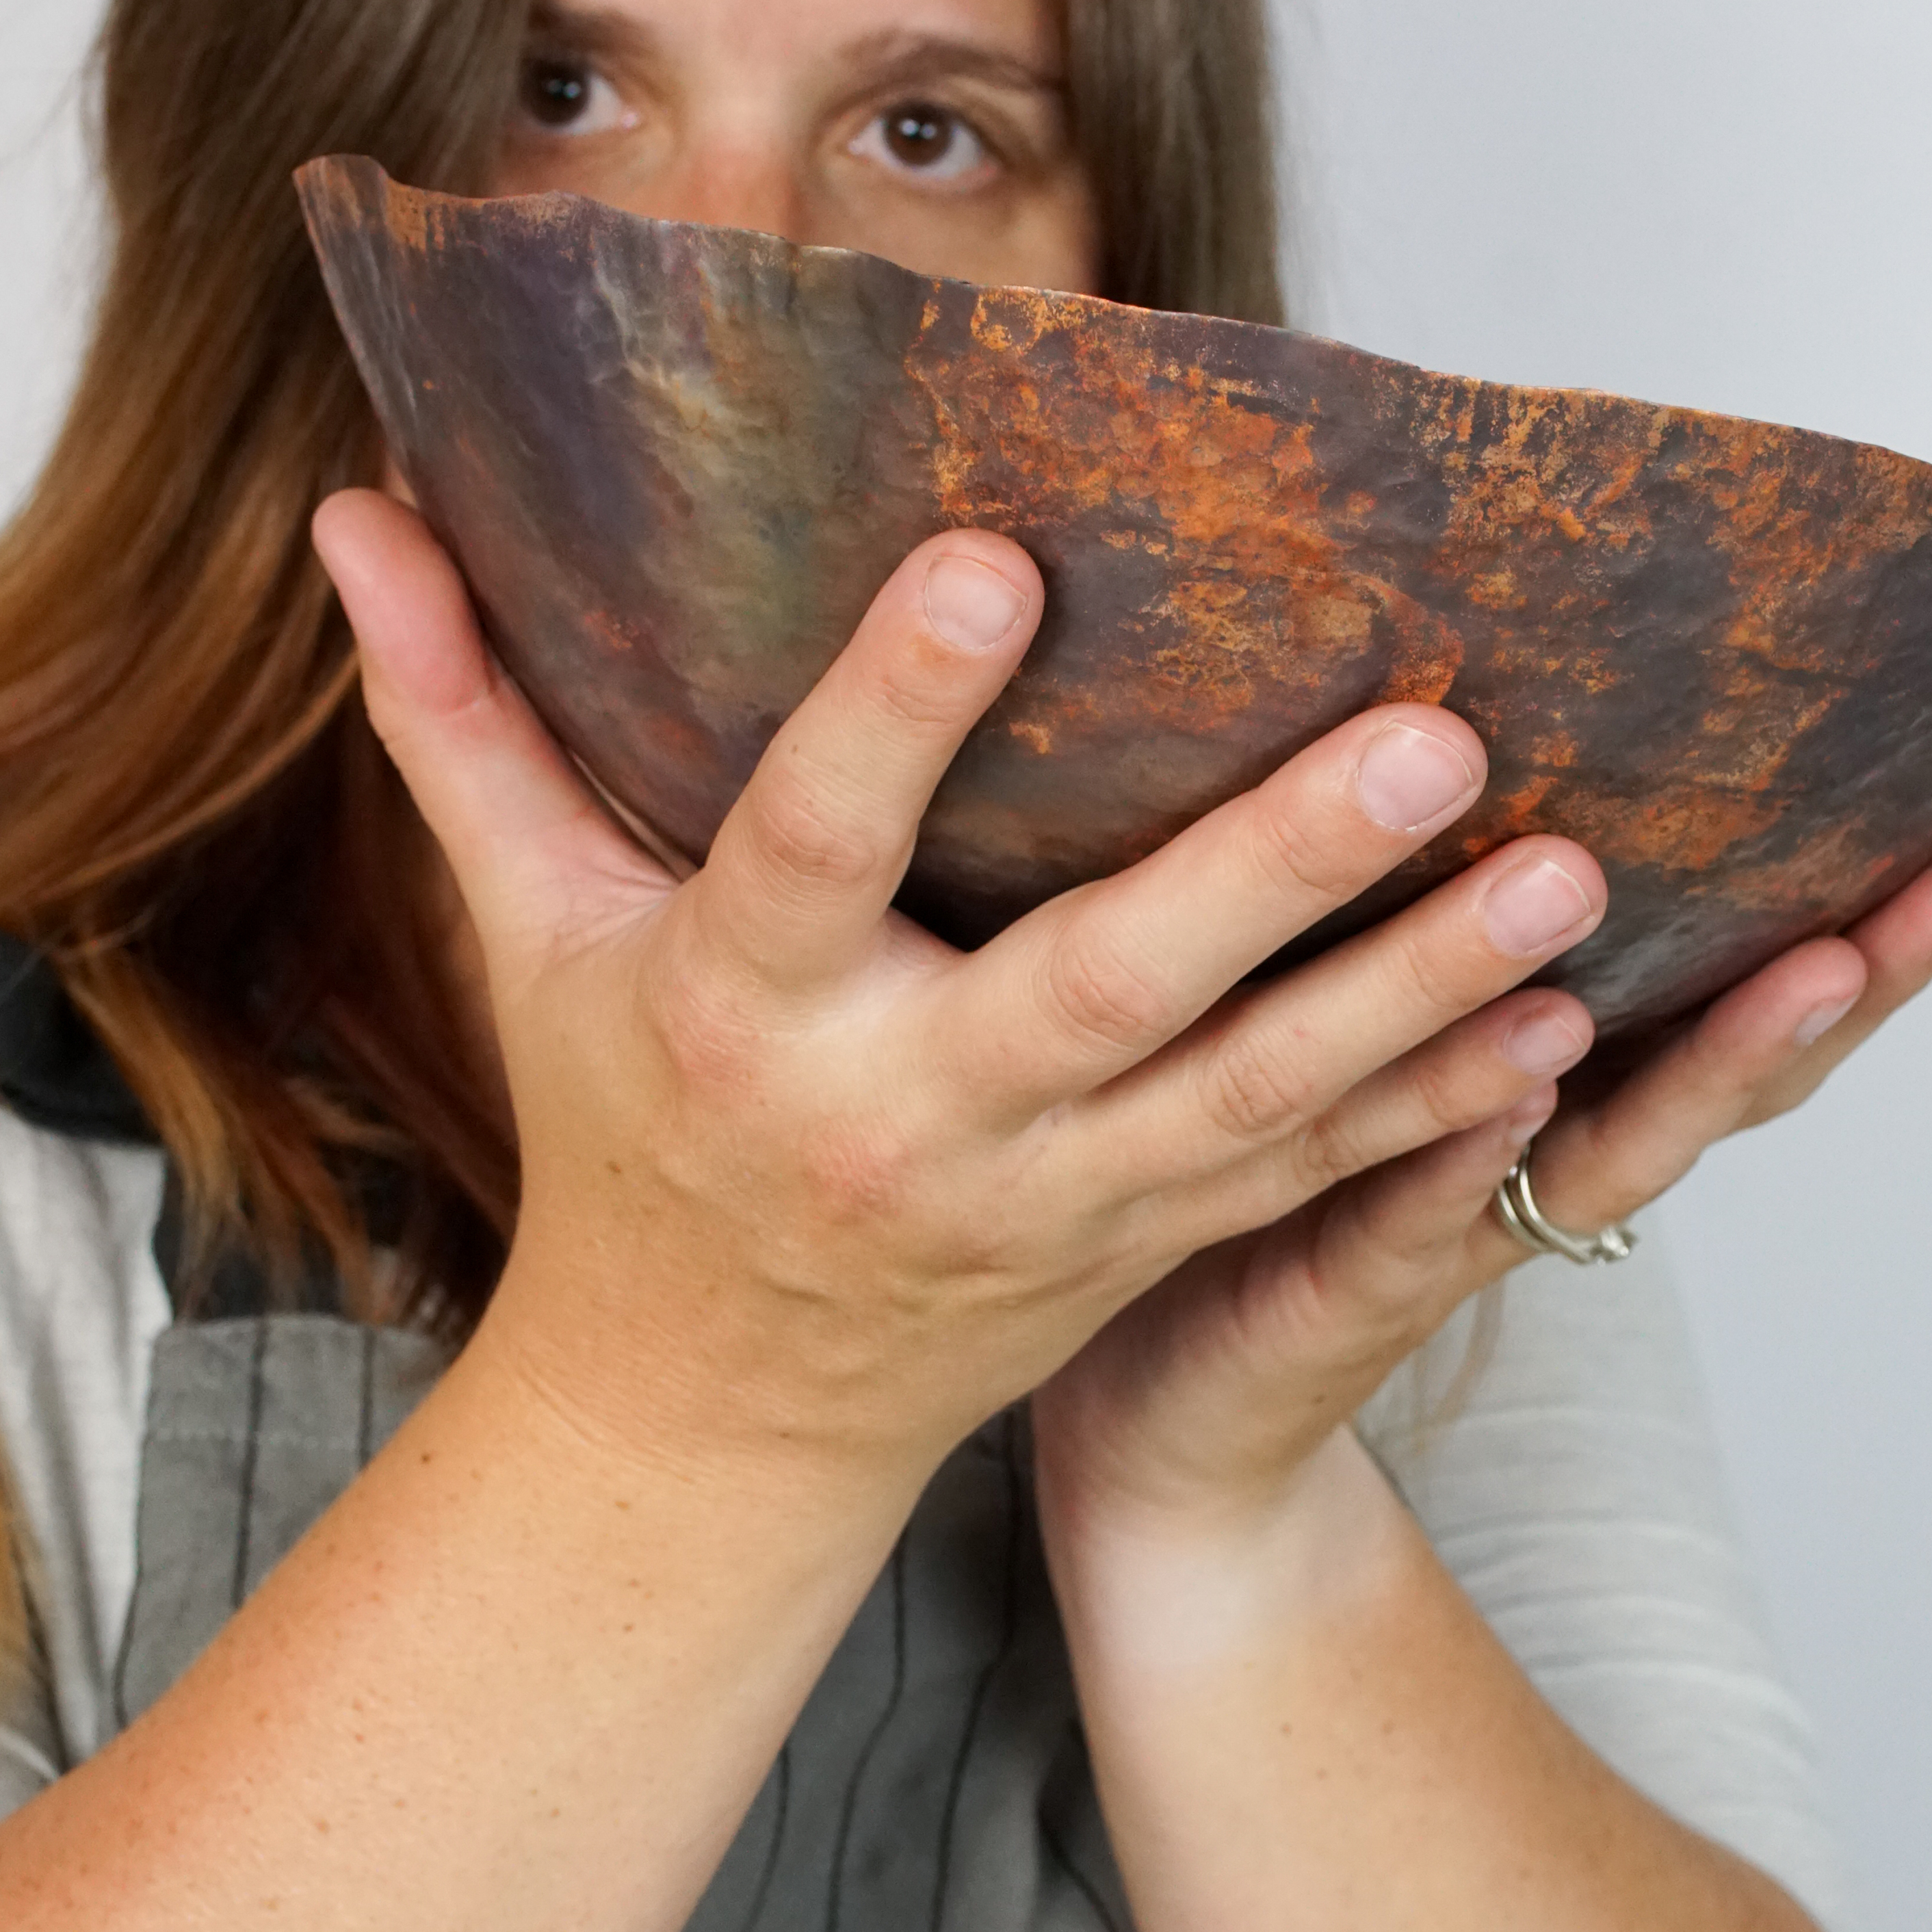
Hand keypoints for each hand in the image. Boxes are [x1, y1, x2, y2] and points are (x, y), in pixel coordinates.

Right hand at [310, 494, 1609, 1493]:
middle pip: (1096, 993)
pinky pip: (1296, 1193)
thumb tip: (359, 513)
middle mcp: (904, 1118)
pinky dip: (1426, 1125)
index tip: (991, 557)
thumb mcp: (527, 938)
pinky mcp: (1134, 1253)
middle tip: (1428, 742)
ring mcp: (1040, 1206)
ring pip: (1245, 1103)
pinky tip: (1557, 1039)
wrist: (706, 1418)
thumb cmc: (626, 1135)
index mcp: (741, 1010)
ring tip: (1572, 876)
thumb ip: (463, 724)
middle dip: (1265, 875)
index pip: (809, 845)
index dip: (891, 710)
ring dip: (1413, 996)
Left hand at [1032, 796, 1931, 1530]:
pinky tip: (1528, 1079)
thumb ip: (1426, 907)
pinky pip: (1422, 1210)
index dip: (1858, 902)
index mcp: (1554, 1081)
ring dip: (1721, 1059)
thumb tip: (1466, 724)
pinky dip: (1480, 1150)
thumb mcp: (1355, 1024)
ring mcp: (1459, 1228)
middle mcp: (1540, 1158)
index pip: (1735, 982)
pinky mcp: (1346, 1284)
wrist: (1168, 1422)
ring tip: (1820, 966)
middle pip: (1729, 1068)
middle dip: (1856, 975)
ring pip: (1618, 1146)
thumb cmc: (1255, 1197)